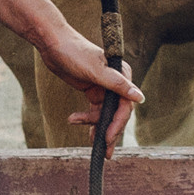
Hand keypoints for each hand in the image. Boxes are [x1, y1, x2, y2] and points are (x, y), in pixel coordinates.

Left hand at [38, 26, 145, 151]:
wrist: (53, 43)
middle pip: (117, 112)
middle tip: (105, 151)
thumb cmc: (75, 52)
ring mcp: (104, 87)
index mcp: (122, 75)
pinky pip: (94, 110)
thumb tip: (140, 98)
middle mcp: (116, 82)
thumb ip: (117, 85)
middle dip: (110, 131)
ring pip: (105, 114)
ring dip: (96, 126)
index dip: (117, 124)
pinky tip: (75, 121)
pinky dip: (87, 118)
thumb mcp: (96, 71)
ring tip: (89, 139)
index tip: (107, 138)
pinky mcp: (92, 89)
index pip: (125, 106)